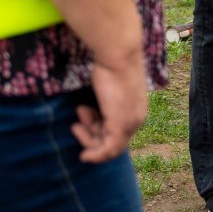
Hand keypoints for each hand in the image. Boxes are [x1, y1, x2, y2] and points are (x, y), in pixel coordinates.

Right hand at [73, 47, 147, 162]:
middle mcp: (137, 119)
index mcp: (136, 109)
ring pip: (110, 146)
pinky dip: (97, 156)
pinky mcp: (121, 124)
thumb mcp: (108, 85)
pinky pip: (109, 150)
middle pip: (114, 141)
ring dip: (89, 140)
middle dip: (91, 136)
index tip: (81, 118)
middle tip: (75, 126)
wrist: (119, 54)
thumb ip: (105, 99)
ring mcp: (130, 123)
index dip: (97, 129)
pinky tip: (85, 157)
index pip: (119, 131)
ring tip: (76, 123)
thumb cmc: (111, 63)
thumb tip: (93, 105)